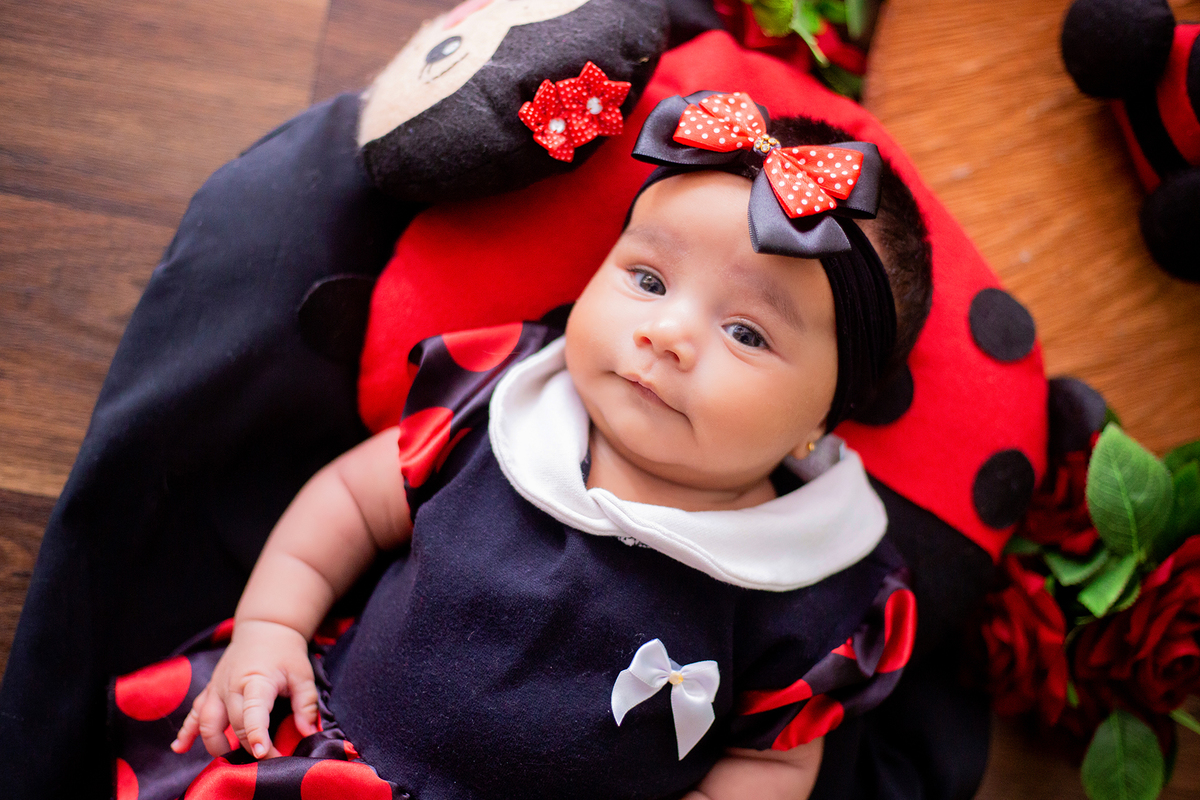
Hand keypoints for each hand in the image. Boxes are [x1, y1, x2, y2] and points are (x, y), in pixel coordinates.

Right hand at [171, 619, 319, 758]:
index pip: (253, 711)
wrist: (264, 627)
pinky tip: (180, 748)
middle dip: (245, 747)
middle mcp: (231, 686)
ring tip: (230, 760)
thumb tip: (308, 732)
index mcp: (256, 680)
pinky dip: (186, 731)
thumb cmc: (285, 652)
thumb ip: (306, 704)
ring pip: (206, 722)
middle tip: (265, 763)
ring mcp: (217, 688)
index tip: (262, 753)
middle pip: (232, 723)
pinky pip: (193, 713)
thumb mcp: (303, 674)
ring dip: (215, 744)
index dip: (256, 734)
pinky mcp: (210, 690)